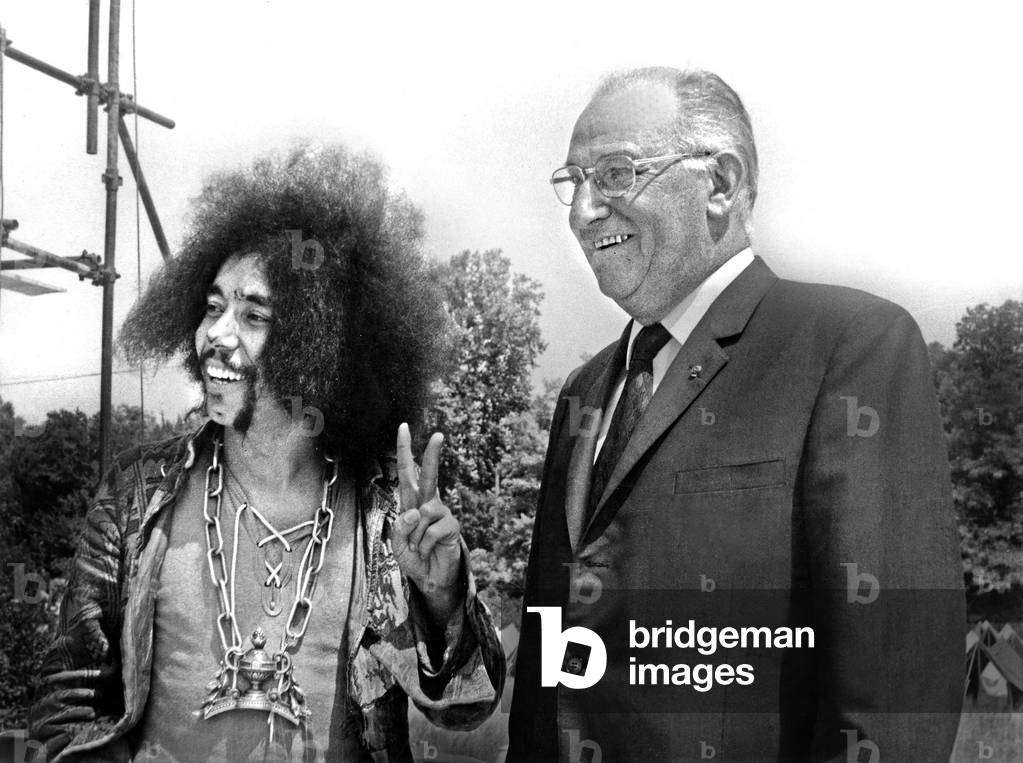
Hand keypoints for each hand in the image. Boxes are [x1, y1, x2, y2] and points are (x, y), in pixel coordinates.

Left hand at [392, 423, 462, 622]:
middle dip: (433, 455)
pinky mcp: (452, 526)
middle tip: (439, 434)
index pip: (407, 472)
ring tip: (419, 547)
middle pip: (430, 475)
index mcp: (411, 502)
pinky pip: (432, 529)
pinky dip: (425, 543)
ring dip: (415, 536)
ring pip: (422, 513)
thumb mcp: (398, 542)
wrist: (429, 579)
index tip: (403, 427)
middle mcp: (427, 503)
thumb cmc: (413, 557)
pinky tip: (429, 550)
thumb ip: (402, 526)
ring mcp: (441, 513)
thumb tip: (416, 512)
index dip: (405, 450)